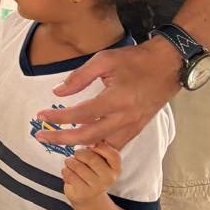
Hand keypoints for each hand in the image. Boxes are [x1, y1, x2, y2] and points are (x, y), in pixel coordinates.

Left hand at [34, 38, 181, 148]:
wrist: (168, 65)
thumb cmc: (136, 60)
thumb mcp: (104, 60)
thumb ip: (79, 77)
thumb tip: (57, 92)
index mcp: (116, 99)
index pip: (80, 114)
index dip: (58, 118)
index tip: (40, 117)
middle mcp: (125, 118)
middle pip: (88, 136)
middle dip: (61, 139)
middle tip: (41, 137)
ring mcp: (133, 126)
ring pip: (102, 146)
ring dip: (78, 147)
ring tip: (59, 142)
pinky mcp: (138, 128)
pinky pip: (116, 146)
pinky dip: (98, 149)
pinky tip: (84, 146)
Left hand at [62, 142, 121, 208]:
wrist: (86, 196)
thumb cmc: (91, 171)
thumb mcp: (98, 160)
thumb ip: (96, 150)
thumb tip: (90, 141)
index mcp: (115, 168)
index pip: (114, 155)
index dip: (101, 147)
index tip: (91, 146)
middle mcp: (109, 178)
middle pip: (91, 158)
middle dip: (79, 153)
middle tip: (76, 155)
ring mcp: (97, 187)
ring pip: (77, 166)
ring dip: (69, 162)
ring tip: (70, 163)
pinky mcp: (84, 192)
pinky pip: (69, 175)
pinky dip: (65, 170)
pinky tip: (68, 173)